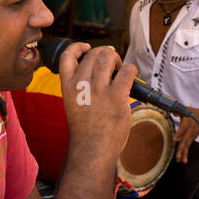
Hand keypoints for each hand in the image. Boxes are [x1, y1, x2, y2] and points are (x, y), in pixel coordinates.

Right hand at [58, 42, 134, 163]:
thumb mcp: (73, 105)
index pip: (67, 56)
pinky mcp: (116, 97)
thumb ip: (80, 87)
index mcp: (67, 87)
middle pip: (93, 54)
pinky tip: (130, 77)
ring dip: (116, 58)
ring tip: (119, 67)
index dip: (78, 47)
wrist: (91, 151)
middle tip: (112, 63)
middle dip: (104, 53)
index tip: (87, 48)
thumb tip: (101, 71)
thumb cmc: (85, 131)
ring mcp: (99, 91)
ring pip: (108, 57)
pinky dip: (130, 69)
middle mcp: (81, 85)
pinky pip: (127, 71)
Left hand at [174, 114, 198, 162]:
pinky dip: (185, 154)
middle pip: (185, 140)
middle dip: (181, 148)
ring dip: (183, 153)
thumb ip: (178, 111)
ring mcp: (191, 136)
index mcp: (188, 122)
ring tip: (179, 160)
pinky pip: (188, 147)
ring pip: (187, 145)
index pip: (183, 128)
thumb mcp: (186, 110)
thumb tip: (173, 111)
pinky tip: (183, 160)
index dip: (179, 134)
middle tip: (177, 155)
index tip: (174, 139)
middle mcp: (190, 131)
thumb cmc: (193, 114)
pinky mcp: (191, 139)